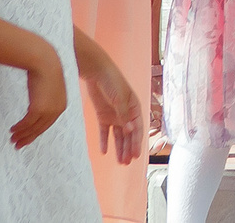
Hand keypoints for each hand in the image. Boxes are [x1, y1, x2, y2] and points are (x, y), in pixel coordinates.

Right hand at [8, 45, 68, 148]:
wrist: (46, 62)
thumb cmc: (46, 70)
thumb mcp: (49, 85)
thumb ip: (46, 95)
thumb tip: (39, 97)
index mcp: (61, 105)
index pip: (48, 123)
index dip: (36, 132)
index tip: (27, 138)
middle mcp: (56, 110)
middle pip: (40, 129)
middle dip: (28, 138)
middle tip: (18, 145)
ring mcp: (48, 111)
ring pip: (33, 128)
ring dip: (22, 135)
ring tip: (12, 139)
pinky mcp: (38, 109)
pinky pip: (27, 123)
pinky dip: (19, 128)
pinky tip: (12, 129)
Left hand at [72, 33, 141, 163]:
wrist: (96, 72)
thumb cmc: (112, 82)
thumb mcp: (120, 98)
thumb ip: (124, 115)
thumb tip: (131, 130)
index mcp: (134, 108)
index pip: (138, 129)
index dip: (137, 142)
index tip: (136, 156)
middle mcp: (126, 113)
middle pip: (129, 134)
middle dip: (128, 148)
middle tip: (126, 163)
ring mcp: (115, 115)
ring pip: (118, 135)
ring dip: (119, 148)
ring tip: (119, 162)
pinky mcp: (103, 115)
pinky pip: (105, 132)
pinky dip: (105, 141)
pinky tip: (103, 152)